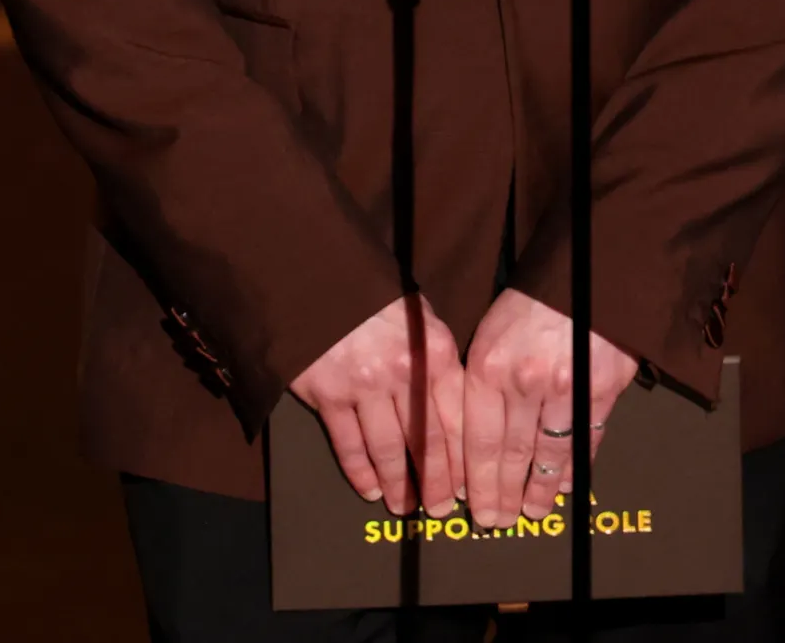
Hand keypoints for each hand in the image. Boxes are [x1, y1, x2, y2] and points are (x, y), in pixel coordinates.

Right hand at [289, 295, 464, 516]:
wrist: (314, 275)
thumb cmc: (371, 296)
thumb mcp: (418, 315)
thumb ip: (436, 357)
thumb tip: (454, 403)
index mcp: (433, 351)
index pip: (457, 417)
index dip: (464, 458)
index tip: (470, 485)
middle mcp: (403, 372)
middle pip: (426, 441)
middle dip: (437, 482)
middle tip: (440, 508)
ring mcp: (363, 385)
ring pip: (387, 450)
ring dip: (399, 485)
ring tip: (405, 506)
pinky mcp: (327, 394)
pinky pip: (348, 444)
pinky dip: (360, 472)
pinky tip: (370, 489)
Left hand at [461, 287, 639, 527]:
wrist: (586, 268)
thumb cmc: (532, 300)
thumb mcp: (490, 331)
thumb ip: (482, 380)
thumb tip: (475, 437)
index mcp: (488, 365)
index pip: (475, 440)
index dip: (475, 480)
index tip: (471, 506)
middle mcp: (523, 380)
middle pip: (510, 454)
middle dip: (502, 494)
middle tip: (498, 522)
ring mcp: (565, 387)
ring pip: (548, 453)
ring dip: (539, 490)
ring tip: (533, 513)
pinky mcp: (601, 387)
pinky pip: (585, 438)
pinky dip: (574, 466)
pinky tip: (566, 485)